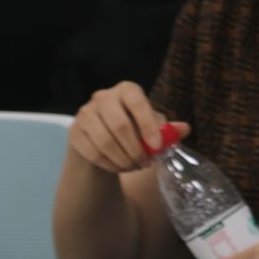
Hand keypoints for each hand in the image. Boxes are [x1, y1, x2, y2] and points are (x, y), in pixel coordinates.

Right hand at [69, 81, 187, 174]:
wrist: (101, 141)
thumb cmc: (134, 130)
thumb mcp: (153, 127)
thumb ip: (168, 129)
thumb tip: (185, 129)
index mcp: (126, 90)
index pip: (137, 103)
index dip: (148, 125)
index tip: (157, 147)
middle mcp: (103, 97)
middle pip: (120, 125)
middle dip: (136, 149)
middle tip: (146, 163)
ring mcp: (85, 114)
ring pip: (105, 141)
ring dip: (124, 159)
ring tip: (136, 167)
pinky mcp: (74, 132)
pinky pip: (92, 153)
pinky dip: (110, 164)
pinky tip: (120, 168)